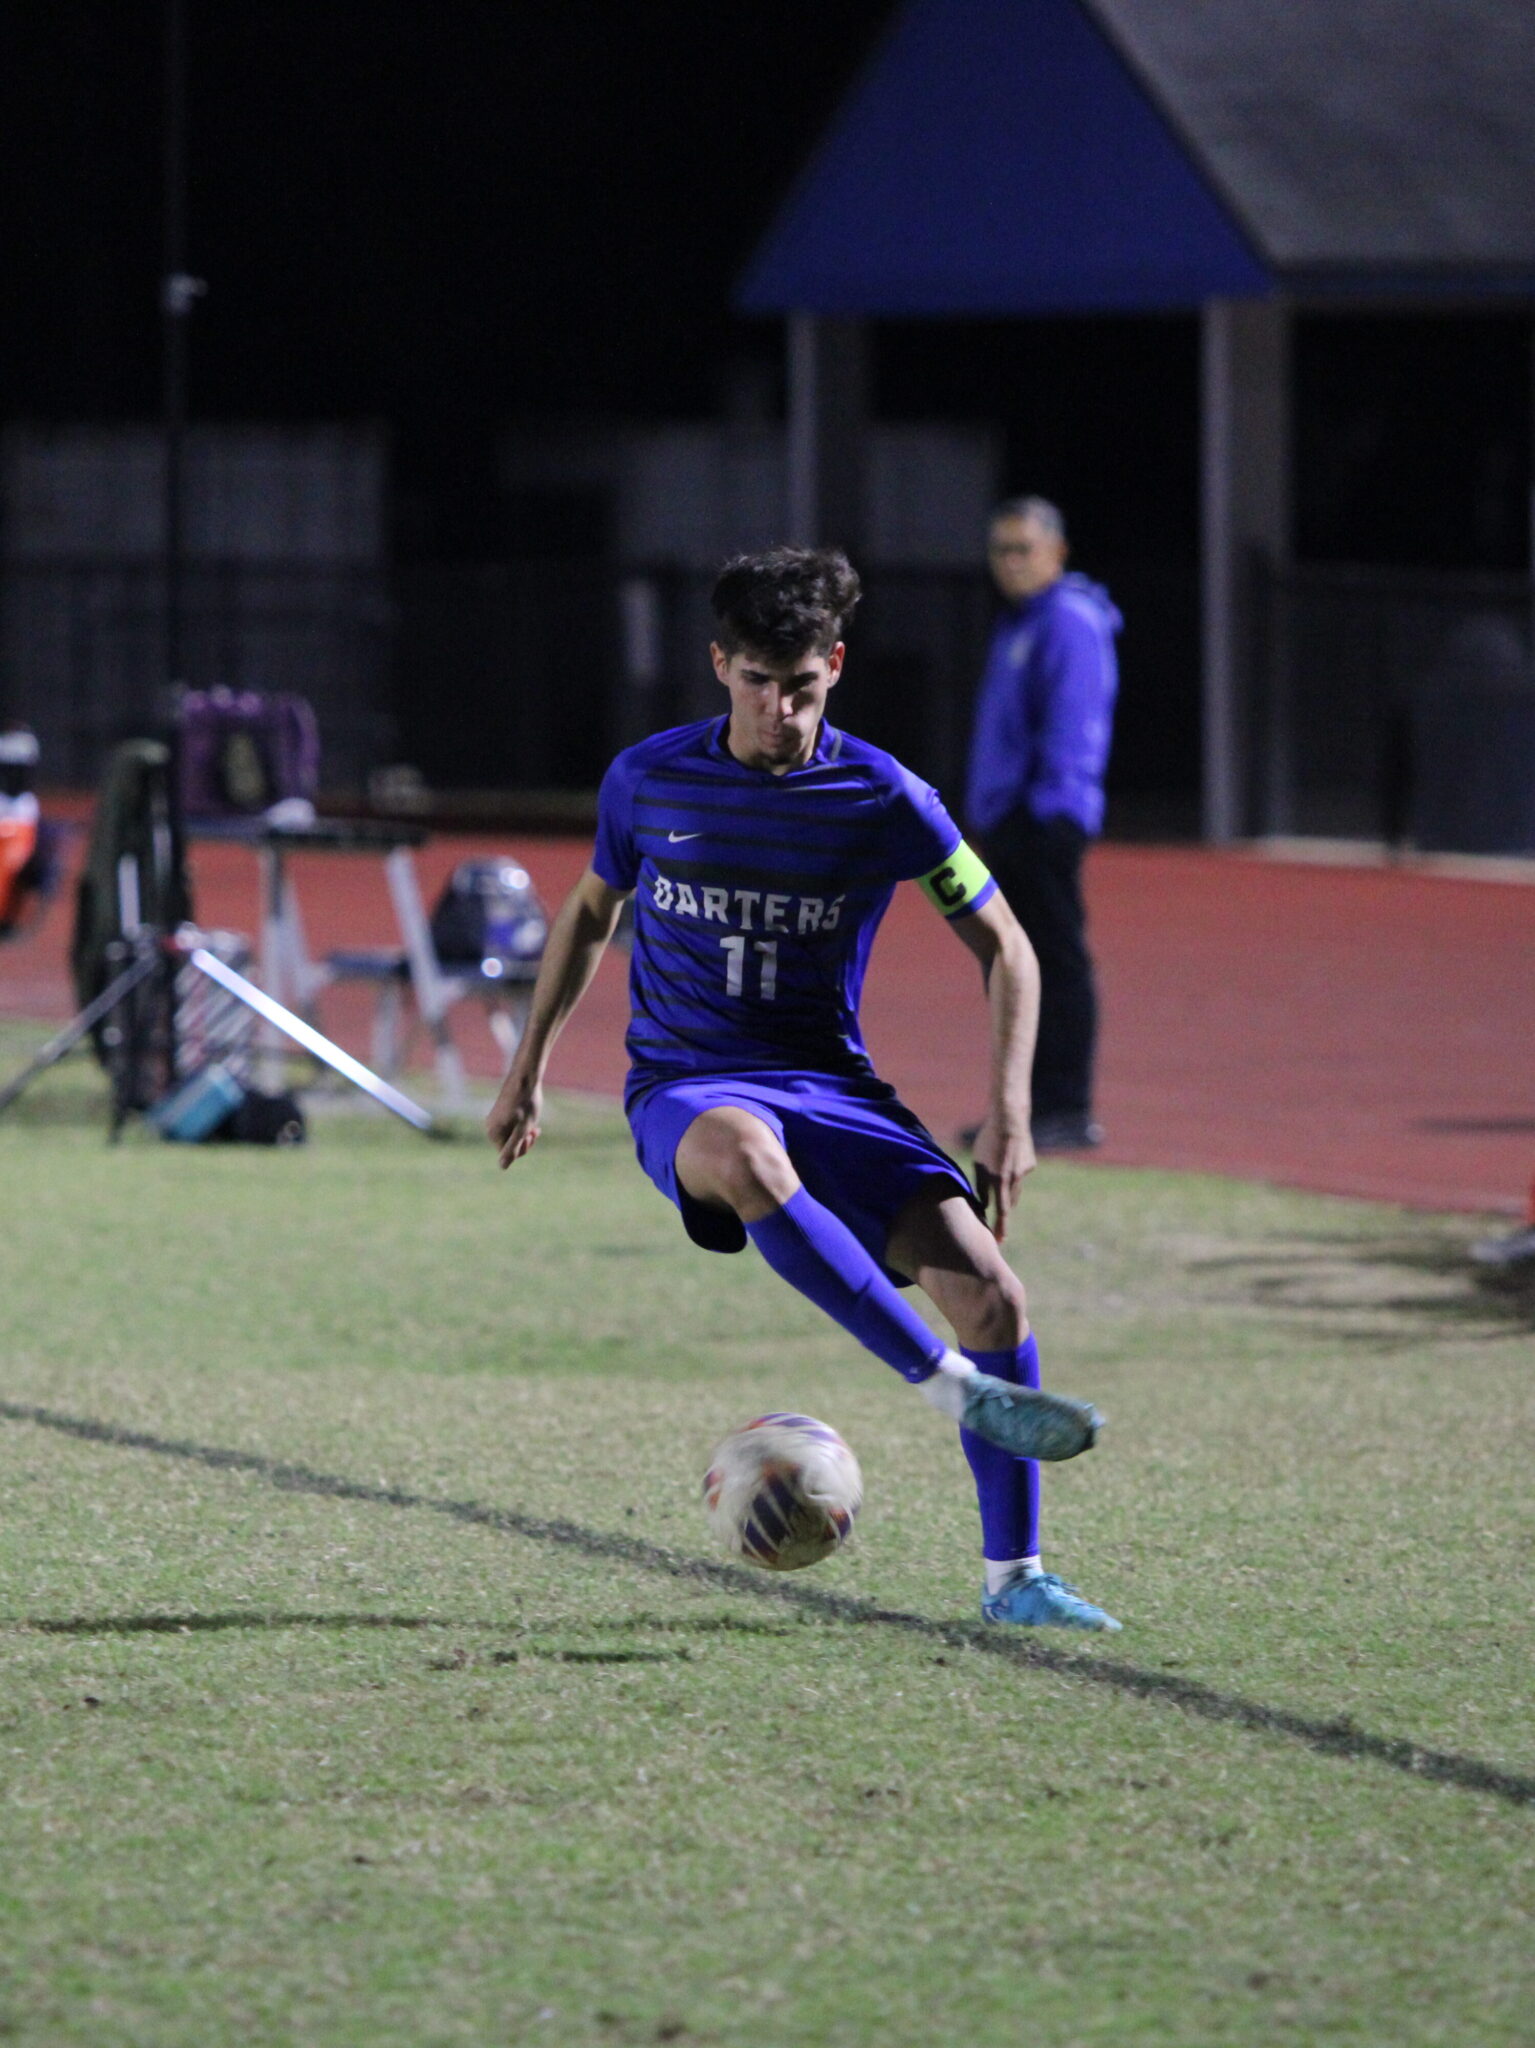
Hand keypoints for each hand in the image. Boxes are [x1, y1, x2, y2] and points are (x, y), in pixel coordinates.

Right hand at [486, 1070, 542, 1169]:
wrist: (525, 1078)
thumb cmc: (525, 1104)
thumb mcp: (522, 1130)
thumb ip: (512, 1149)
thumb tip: (502, 1167)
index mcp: (493, 1134)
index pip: (510, 1154)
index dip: (524, 1147)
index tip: (533, 1134)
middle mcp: (490, 1128)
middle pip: (511, 1145)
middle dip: (525, 1139)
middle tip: (535, 1129)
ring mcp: (494, 1120)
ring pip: (513, 1135)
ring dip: (525, 1131)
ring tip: (533, 1121)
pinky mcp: (500, 1113)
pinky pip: (512, 1126)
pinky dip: (522, 1124)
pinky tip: (530, 1115)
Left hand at [971, 1113, 1035, 1240]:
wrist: (1010, 1120)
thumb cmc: (988, 1140)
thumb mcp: (978, 1163)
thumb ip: (980, 1185)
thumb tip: (984, 1204)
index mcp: (999, 1180)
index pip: (1000, 1210)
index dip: (1000, 1227)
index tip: (1000, 1241)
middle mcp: (1014, 1180)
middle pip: (1009, 1201)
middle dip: (1003, 1211)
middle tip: (998, 1224)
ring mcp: (1025, 1172)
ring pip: (1015, 1189)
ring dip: (1007, 1191)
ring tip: (998, 1176)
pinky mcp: (1031, 1163)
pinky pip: (1020, 1173)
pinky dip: (1014, 1170)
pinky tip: (1008, 1156)